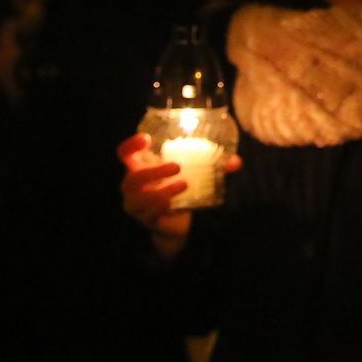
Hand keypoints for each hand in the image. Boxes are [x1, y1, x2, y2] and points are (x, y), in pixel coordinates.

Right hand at [117, 133, 240, 258]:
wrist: (176, 221)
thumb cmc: (179, 187)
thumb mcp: (194, 173)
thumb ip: (214, 165)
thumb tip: (236, 162)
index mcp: (141, 167)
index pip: (125, 154)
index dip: (131, 146)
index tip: (146, 139)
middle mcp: (134, 185)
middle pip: (133, 177)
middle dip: (153, 171)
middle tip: (177, 167)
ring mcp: (137, 204)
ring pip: (139, 197)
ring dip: (161, 190)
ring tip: (184, 184)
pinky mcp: (146, 219)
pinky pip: (148, 214)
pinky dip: (159, 207)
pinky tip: (172, 203)